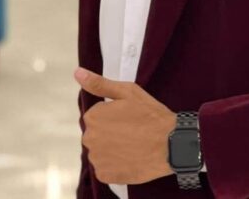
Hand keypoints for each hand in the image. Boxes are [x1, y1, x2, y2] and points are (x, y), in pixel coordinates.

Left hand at [75, 67, 176, 184]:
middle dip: (111, 133)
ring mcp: (97, 159)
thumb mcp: (128, 92)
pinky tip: (131, 159)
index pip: (97, 116)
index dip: (114, 116)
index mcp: (93, 117)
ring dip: (113, 150)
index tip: (130, 118)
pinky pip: (106, 169)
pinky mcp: (105, 176)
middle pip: (97, 134)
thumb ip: (99, 83)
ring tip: (134, 146)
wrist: (172, 145)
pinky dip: (116, 166)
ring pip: (101, 152)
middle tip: (133, 132)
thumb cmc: (151, 116)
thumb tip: (77, 73)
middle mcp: (89, 138)